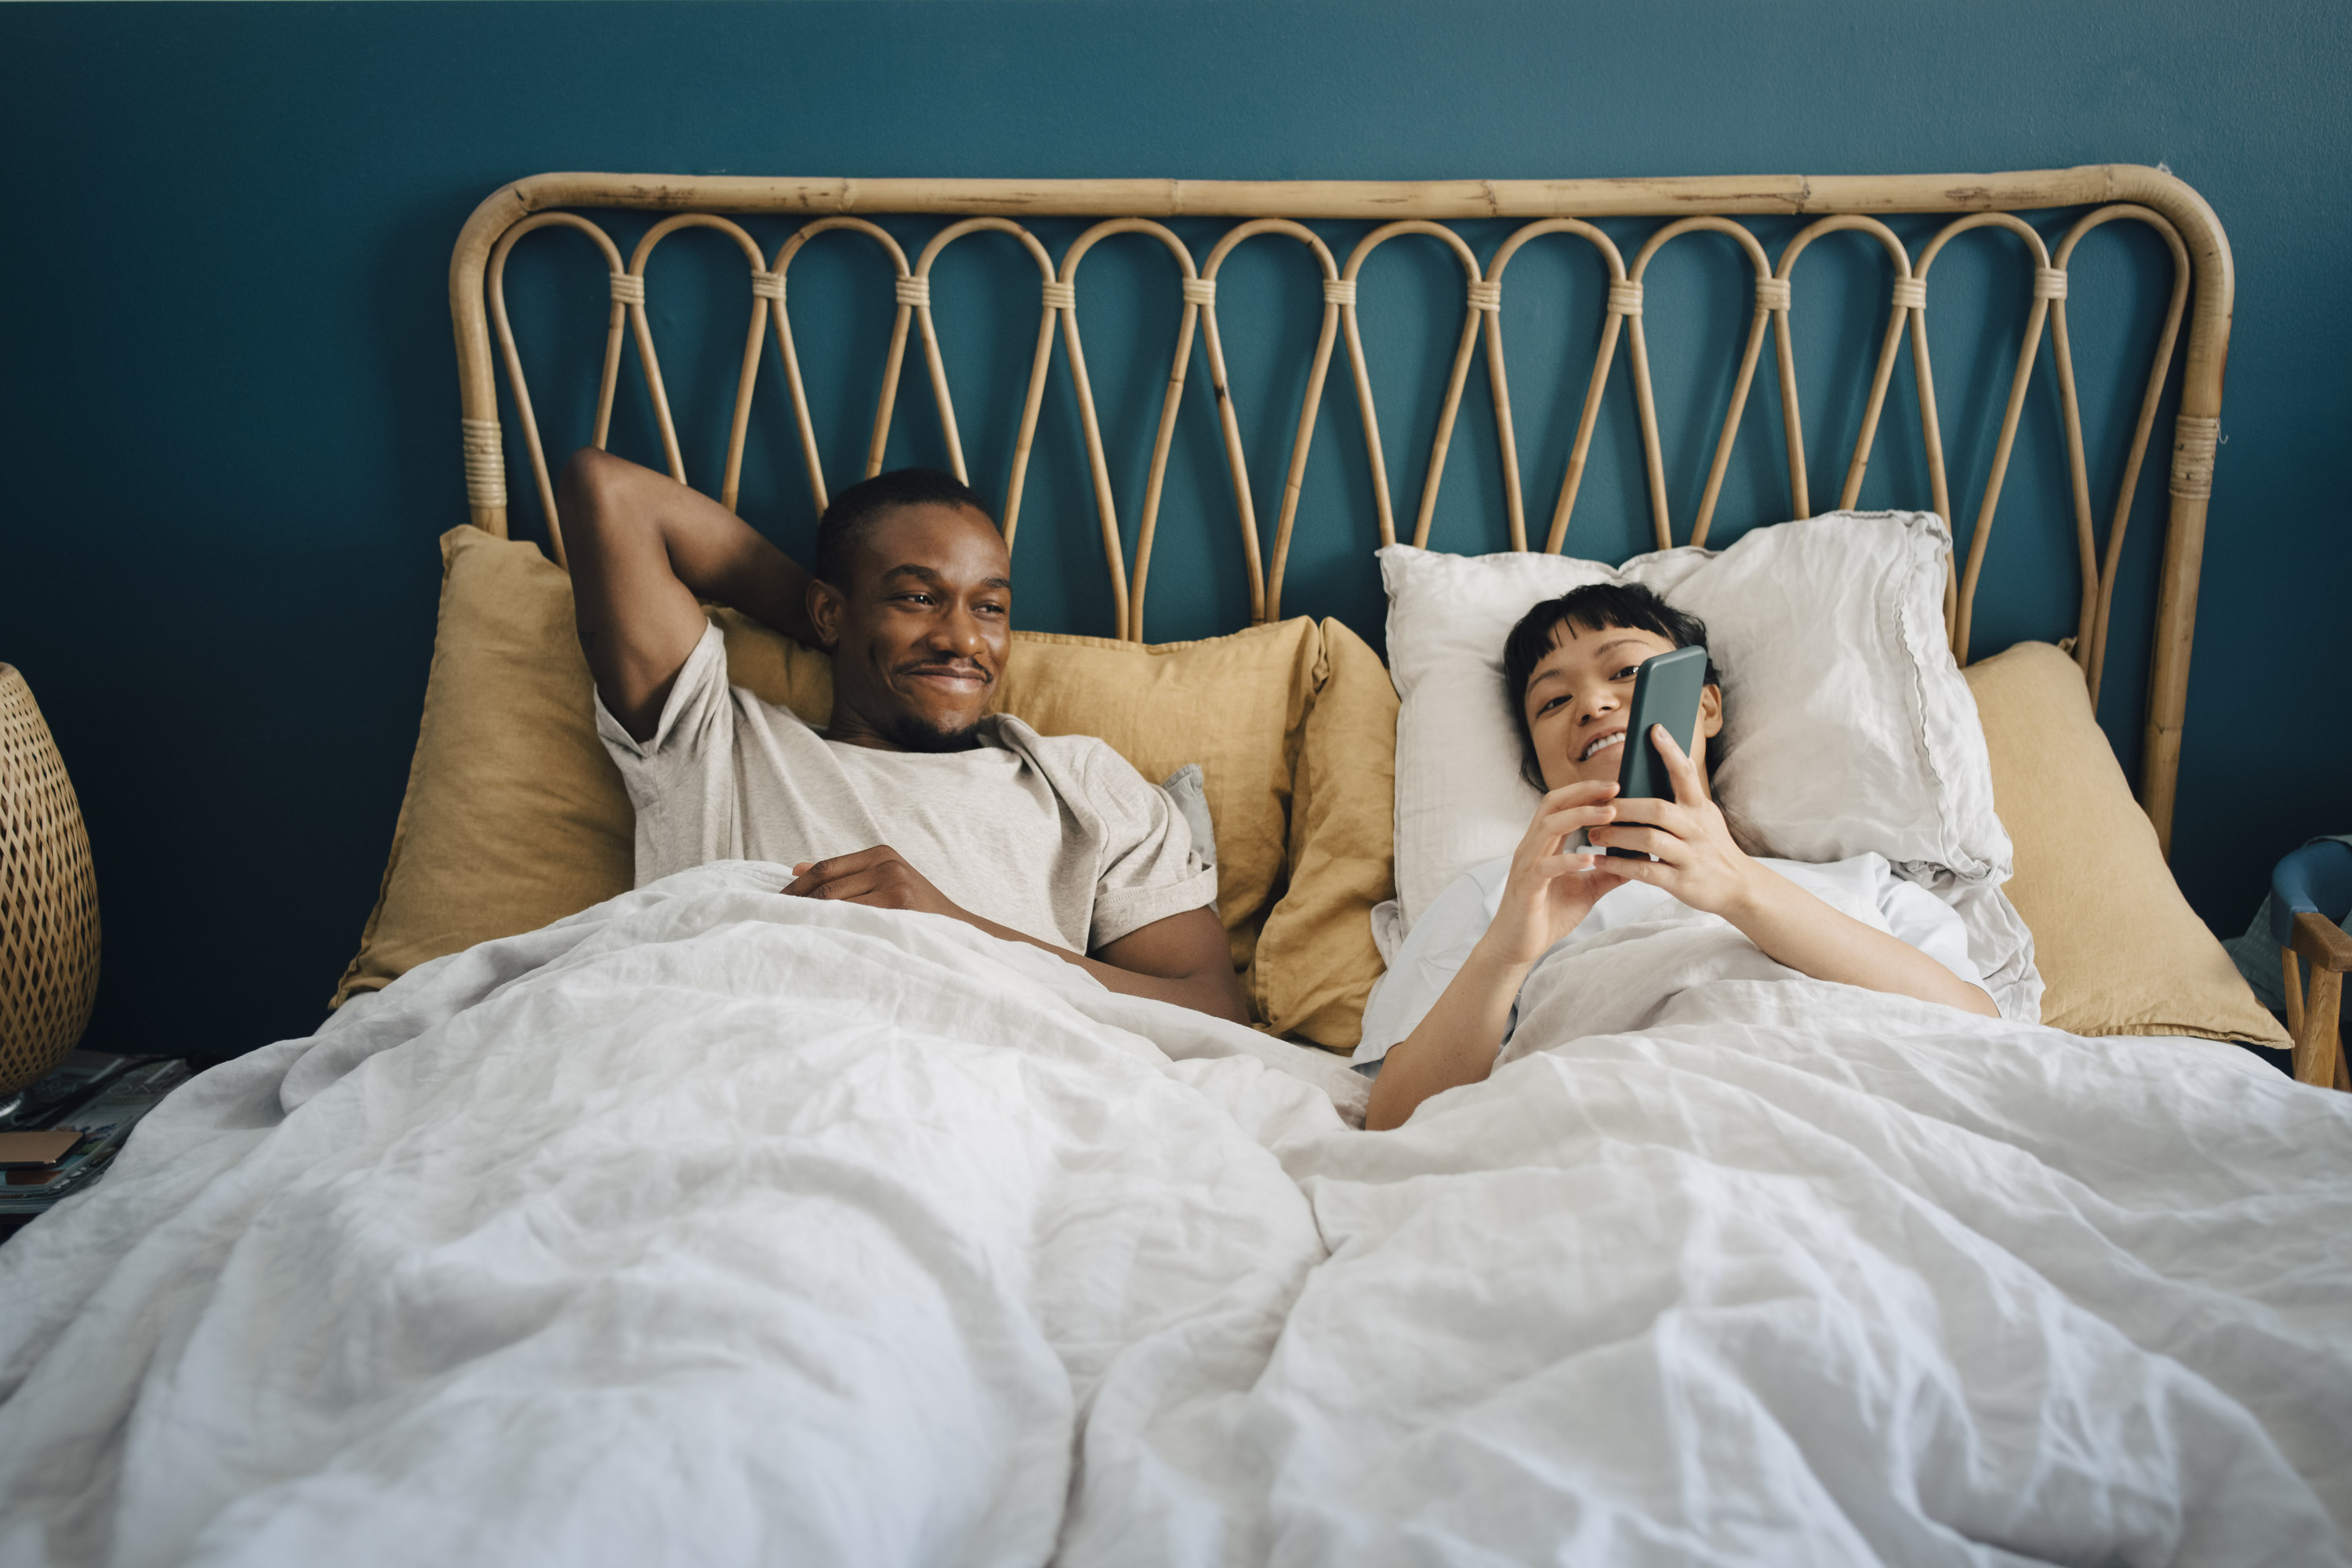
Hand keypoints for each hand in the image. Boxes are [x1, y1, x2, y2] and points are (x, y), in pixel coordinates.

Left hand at [782, 845, 965, 919]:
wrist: (960, 930)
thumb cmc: (918, 910)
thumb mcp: (885, 880)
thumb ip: (845, 874)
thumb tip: (796, 868)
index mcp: (881, 853)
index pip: (825, 868)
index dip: (796, 886)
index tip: (777, 903)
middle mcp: (887, 865)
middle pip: (826, 886)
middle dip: (797, 904)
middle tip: (776, 921)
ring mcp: (894, 885)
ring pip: (836, 904)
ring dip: (810, 918)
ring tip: (791, 931)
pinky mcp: (900, 908)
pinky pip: (853, 920)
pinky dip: (832, 929)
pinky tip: (820, 939)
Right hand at [1480, 780, 1631, 968]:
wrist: (1518, 945)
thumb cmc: (1548, 914)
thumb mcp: (1587, 890)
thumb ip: (1609, 873)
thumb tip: (1640, 860)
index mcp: (1544, 844)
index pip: (1562, 805)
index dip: (1586, 791)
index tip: (1616, 785)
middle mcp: (1532, 847)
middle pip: (1553, 805)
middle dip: (1584, 793)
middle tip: (1615, 787)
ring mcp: (1527, 865)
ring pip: (1548, 828)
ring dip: (1580, 817)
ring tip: (1610, 814)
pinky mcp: (1526, 887)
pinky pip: (1545, 867)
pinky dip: (1568, 860)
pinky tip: (1590, 859)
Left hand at [1586, 724, 1759, 917]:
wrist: (1739, 887)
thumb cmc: (1714, 848)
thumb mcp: (1708, 817)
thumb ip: (1689, 794)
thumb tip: (1681, 758)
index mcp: (1700, 809)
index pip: (1686, 774)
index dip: (1671, 752)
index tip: (1654, 730)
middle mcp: (1696, 829)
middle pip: (1657, 808)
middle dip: (1624, 806)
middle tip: (1596, 806)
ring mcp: (1690, 856)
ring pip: (1649, 839)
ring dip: (1616, 835)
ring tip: (1593, 834)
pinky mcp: (1681, 881)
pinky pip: (1645, 870)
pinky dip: (1619, 865)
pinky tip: (1599, 860)